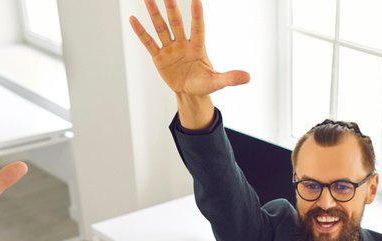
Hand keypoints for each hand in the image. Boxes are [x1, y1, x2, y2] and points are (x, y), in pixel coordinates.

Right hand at [129, 0, 249, 97]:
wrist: (190, 92)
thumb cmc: (204, 83)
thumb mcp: (217, 82)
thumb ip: (230, 78)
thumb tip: (248, 77)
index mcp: (197, 47)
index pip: (198, 27)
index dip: (197, 14)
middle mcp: (182, 43)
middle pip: (176, 22)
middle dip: (172, 7)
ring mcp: (170, 49)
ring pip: (161, 28)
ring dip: (154, 13)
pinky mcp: (159, 57)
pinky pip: (149, 42)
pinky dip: (141, 32)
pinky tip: (133, 19)